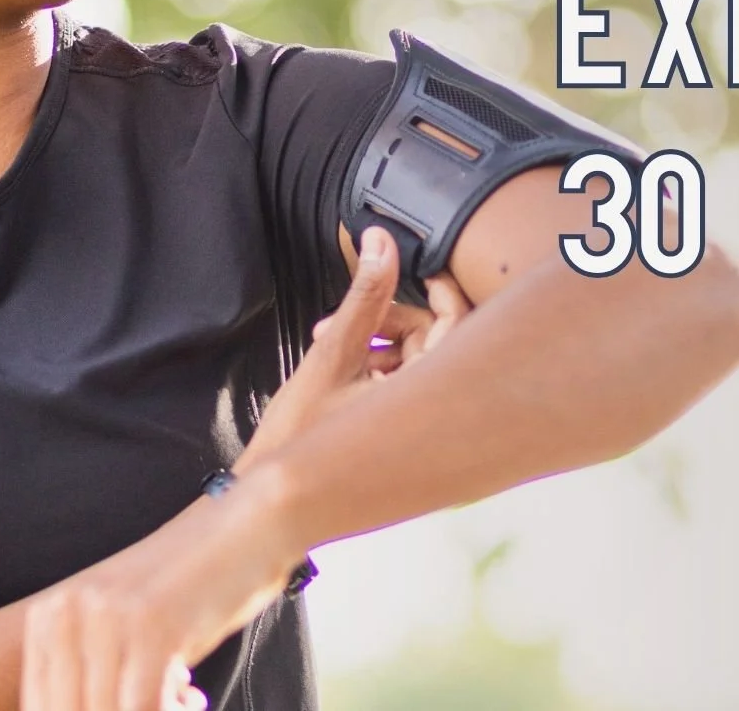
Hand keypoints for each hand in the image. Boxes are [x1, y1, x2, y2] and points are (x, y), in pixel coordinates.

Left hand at [20, 589, 207, 710]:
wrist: (242, 535)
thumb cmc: (185, 592)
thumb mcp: (120, 627)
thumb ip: (90, 672)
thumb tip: (77, 708)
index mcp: (48, 616)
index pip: (40, 703)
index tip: (122, 704)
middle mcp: (66, 613)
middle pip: (70, 708)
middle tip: (157, 703)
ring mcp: (108, 617)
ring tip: (182, 703)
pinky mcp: (152, 625)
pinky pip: (145, 704)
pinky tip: (192, 701)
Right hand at [238, 226, 469, 472]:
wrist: (278, 497)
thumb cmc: (302, 434)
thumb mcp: (333, 353)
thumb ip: (364, 295)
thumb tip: (381, 240)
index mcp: (431, 394)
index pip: (461, 328)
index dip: (444, 292)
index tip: (421, 273)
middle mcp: (434, 412)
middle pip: (435, 341)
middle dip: (394, 319)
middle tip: (352, 320)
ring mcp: (418, 425)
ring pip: (415, 361)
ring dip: (380, 342)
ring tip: (330, 342)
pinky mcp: (400, 432)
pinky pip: (403, 384)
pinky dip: (377, 367)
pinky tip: (340, 369)